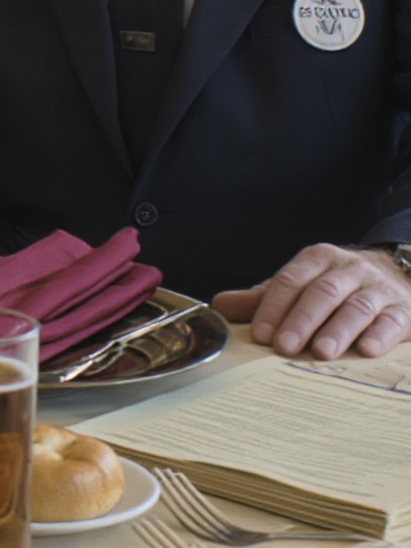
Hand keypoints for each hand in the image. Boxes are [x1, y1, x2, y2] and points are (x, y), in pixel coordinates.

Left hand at [213, 244, 410, 358]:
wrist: (397, 278)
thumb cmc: (337, 288)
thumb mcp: (300, 286)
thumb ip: (262, 298)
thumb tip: (219, 307)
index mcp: (316, 259)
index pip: (290, 281)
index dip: (273, 307)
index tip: (260, 335)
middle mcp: (347, 269)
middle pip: (321, 293)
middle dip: (300, 320)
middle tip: (284, 347)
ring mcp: (377, 289)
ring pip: (355, 307)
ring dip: (337, 330)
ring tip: (321, 352)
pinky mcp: (404, 311)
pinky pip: (392, 321)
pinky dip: (380, 335)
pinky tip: (367, 351)